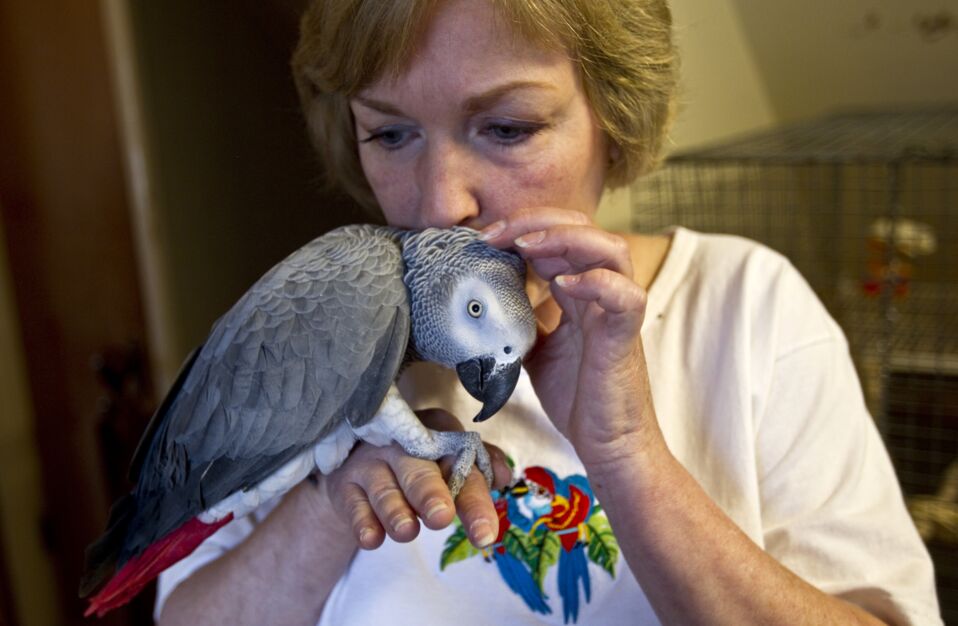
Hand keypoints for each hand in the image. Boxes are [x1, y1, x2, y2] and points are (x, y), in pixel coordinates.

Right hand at [323, 409, 511, 549]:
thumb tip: (505, 476)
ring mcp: (370, 464)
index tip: (485, 534)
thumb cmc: (419, 459)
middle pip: (419, 471)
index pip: (461, 467)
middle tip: (441, 517)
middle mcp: (402, 446)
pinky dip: (361, 521)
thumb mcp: (449, 458)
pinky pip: (352, 503)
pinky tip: (372, 539)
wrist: (360, 457)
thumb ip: (479, 467)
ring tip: (408, 532)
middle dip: (430, 493)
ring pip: (384, 489)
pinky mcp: (344, 484)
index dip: (474, 500)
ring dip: (396, 510)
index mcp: (437, 436)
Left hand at [480, 208, 660, 466]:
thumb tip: (481, 300)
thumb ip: (519, 318)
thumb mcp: (533, 348)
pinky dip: (596, 282)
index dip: (523, 226)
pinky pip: (625, 296)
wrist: (609, 445)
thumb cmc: (577, 399)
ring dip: (566, 238)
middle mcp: (602, 294)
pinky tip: (562, 285)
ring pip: (611, 249)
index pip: (560, 235)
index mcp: (581, 292)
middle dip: (536, 221)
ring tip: (526, 247)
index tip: (484, 238)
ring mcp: (617, 313)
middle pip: (584, 228)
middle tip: (495, 235)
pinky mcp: (626, 338)